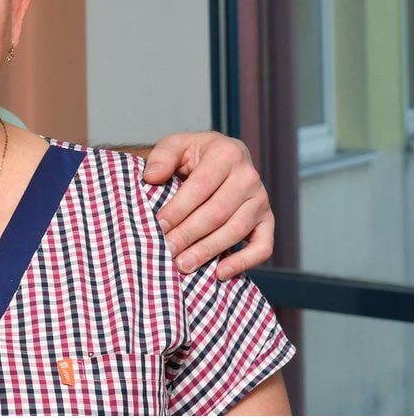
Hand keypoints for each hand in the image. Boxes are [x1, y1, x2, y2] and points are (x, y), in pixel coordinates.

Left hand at [142, 131, 273, 279]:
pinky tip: (219, 273)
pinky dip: (243, 263)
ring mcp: (261, 201)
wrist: (218, 159)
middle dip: (189, 234)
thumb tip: (152, 177)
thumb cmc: (193, 156)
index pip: (200, 187)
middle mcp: (249, 177)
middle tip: (167, 250)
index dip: (178, 209)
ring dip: (208, 251)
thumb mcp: (175, 146)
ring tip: (183, 265)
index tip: (158, 225)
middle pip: (217, 212)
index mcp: (227, 154)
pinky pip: (262, 247)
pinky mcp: (267, 221)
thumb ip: (162, 156)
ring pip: (235, 231)